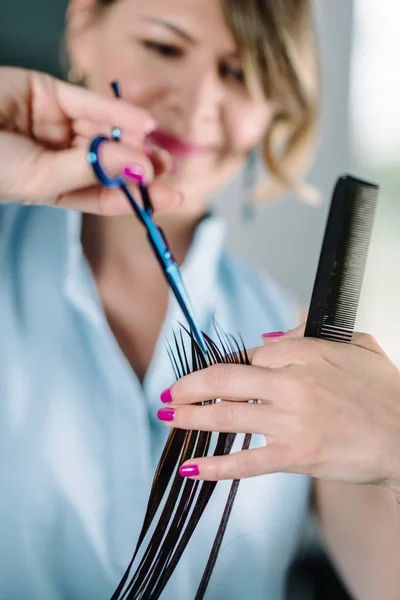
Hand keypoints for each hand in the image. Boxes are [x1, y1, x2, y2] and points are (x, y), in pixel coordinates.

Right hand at [0, 67, 181, 213]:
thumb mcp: (41, 178)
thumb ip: (90, 172)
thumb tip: (139, 168)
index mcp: (55, 188)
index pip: (104, 195)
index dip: (138, 197)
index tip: (171, 199)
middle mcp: (59, 157)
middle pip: (110, 163)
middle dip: (140, 167)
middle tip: (168, 170)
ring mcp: (55, 125)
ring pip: (103, 133)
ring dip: (133, 141)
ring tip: (160, 151)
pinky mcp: (49, 94)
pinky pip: (89, 104)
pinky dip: (116, 112)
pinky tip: (142, 122)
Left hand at [158, 326, 399, 496]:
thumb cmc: (384, 391)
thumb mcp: (355, 344)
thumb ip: (310, 331)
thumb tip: (269, 334)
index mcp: (303, 352)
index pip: (247, 354)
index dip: (224, 366)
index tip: (208, 375)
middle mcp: (291, 384)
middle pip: (224, 380)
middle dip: (188, 386)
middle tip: (167, 391)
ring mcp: (290, 421)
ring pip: (227, 416)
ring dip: (190, 417)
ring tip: (166, 417)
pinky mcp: (295, 456)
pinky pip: (246, 461)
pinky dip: (215, 465)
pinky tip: (191, 467)